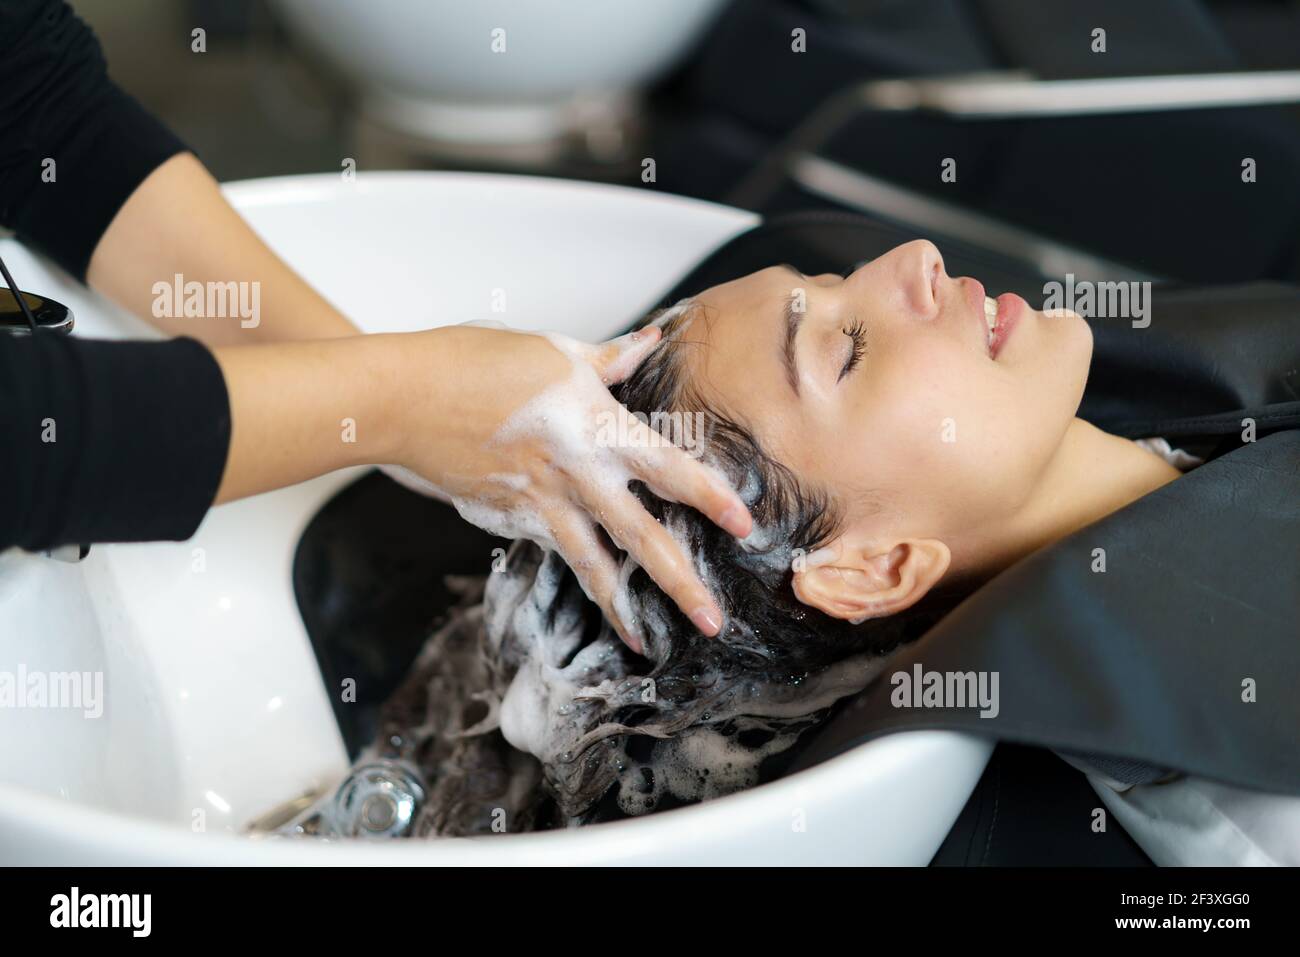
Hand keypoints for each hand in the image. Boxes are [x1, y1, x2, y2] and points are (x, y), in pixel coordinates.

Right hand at [392, 323, 752, 651]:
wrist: (405, 399)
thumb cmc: (475, 362)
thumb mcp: (554, 351)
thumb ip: (611, 358)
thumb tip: (652, 342)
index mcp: (597, 427)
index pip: (670, 469)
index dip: (711, 498)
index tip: (745, 526)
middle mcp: (577, 475)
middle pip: (641, 538)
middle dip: (681, 584)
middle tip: (712, 621)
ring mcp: (541, 505)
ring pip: (593, 566)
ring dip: (623, 608)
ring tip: (646, 643)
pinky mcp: (509, 520)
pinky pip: (553, 550)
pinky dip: (574, 572)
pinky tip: (590, 591)